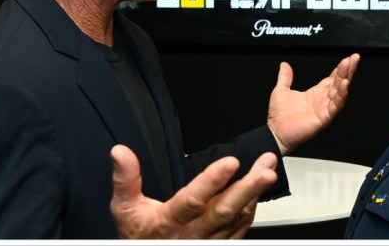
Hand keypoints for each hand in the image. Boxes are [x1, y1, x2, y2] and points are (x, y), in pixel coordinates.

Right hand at [110, 145, 277, 238]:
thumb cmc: (138, 235)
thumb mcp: (124, 208)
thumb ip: (125, 179)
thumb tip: (120, 152)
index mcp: (169, 221)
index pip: (193, 200)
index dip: (212, 181)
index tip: (230, 162)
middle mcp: (193, 233)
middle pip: (224, 210)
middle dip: (247, 188)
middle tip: (265, 170)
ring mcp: (209, 240)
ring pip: (237, 217)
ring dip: (255, 192)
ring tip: (267, 167)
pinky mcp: (219, 243)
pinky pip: (240, 226)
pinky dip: (251, 207)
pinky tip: (259, 189)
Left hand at [266, 53, 359, 154]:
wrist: (276, 132)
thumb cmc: (279, 116)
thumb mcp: (281, 90)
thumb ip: (285, 77)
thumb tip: (284, 65)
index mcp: (315, 93)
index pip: (332, 79)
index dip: (340, 69)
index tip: (347, 59)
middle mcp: (323, 99)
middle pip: (339, 82)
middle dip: (348, 69)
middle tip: (355, 57)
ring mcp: (325, 108)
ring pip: (340, 91)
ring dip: (346, 78)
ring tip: (350, 66)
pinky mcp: (325, 117)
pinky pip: (336, 105)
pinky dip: (342, 95)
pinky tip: (345, 84)